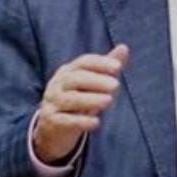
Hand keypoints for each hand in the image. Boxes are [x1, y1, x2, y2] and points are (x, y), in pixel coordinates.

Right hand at [32, 44, 129, 164]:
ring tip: (109, 101)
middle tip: (116, 85)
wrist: (52, 128)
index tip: (118, 67)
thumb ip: (105, 68)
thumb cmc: (75, 101)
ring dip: (90, 99)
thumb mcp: (90, 84)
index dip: (100, 63)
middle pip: (75, 79)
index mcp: (67, 72)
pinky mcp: (51, 121)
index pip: (83, 62)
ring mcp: (52, 102)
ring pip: (70, 99)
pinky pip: (66, 120)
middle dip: (96, 81)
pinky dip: (81, 121)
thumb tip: (124, 47)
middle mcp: (57, 85)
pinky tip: (97, 122)